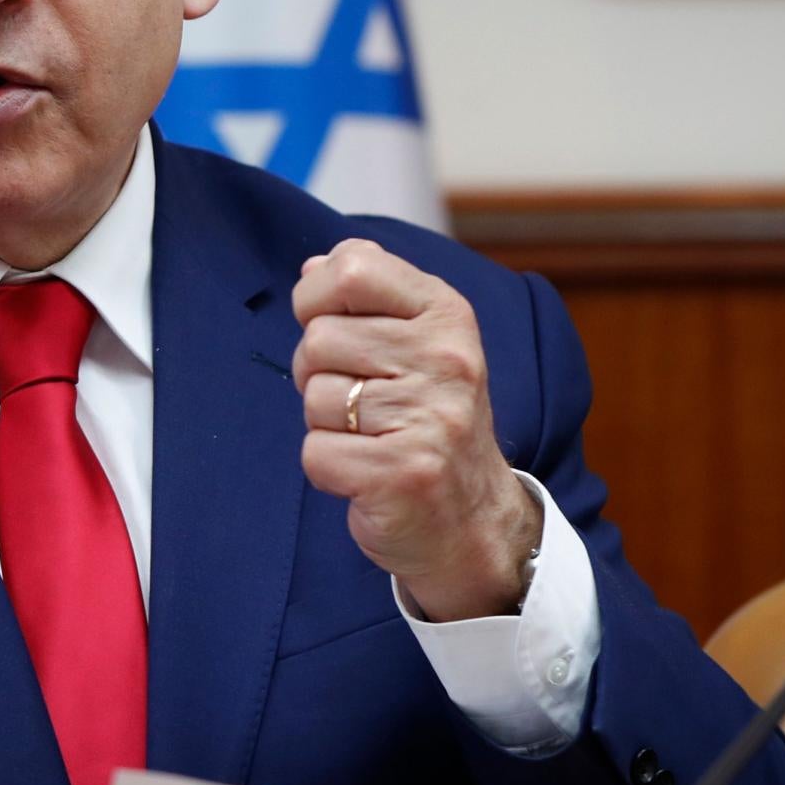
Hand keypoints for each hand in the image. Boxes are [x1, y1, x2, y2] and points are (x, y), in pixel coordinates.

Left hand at [292, 239, 542, 622]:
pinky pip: (316, 452)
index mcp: (445, 314)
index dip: (315, 298)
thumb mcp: (416, 342)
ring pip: (314, 396)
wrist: (471, 518)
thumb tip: (313, 267)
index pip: (351, 268)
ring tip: (370, 436)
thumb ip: (367, 297)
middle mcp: (447, 359)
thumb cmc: (428, 420)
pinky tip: (366, 471)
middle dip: (318, 372)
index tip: (333, 326)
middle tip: (360, 401)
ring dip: (326, 423)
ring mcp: (430, 416)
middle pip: (319, 338)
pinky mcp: (404, 472)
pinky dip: (328, 467)